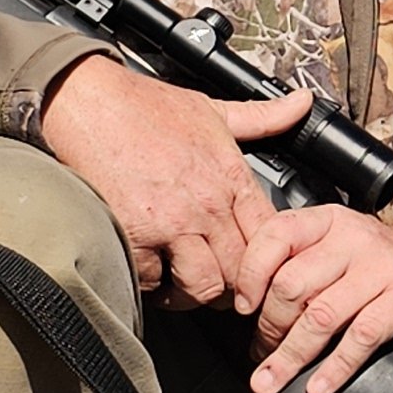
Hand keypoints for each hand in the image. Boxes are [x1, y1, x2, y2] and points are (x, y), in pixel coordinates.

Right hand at [37, 57, 310, 308]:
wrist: (89, 102)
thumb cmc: (146, 106)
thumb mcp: (214, 109)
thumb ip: (264, 116)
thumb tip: (302, 103)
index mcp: (231, 178)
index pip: (270, 239)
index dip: (268, 260)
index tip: (257, 267)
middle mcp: (206, 205)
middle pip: (241, 272)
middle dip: (235, 285)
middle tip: (222, 282)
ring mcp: (170, 224)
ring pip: (203, 286)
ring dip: (195, 290)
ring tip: (187, 279)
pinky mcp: (132, 237)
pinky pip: (153, 282)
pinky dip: (152, 282)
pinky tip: (152, 268)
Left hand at [230, 207, 392, 392]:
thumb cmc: (381, 262)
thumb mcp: (338, 245)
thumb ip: (298, 262)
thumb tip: (249, 308)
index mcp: (328, 222)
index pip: (275, 236)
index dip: (250, 275)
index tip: (242, 308)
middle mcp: (354, 239)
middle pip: (291, 285)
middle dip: (269, 328)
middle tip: (263, 352)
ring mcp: (382, 268)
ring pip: (320, 316)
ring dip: (290, 356)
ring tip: (274, 378)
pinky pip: (360, 338)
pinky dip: (335, 368)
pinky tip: (319, 385)